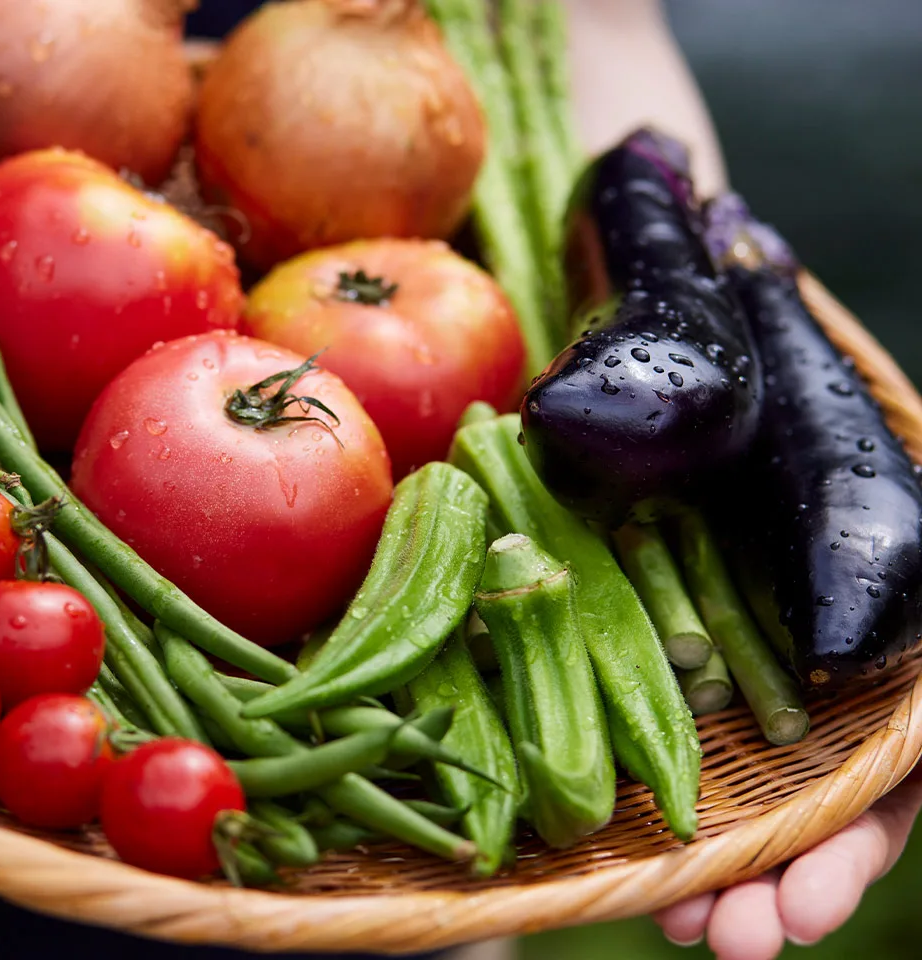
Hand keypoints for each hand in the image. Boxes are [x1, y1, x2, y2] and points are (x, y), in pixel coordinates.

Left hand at [563, 4, 921, 953]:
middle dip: (815, 855)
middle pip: (858, 754)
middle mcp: (829, 592)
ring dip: (745, 863)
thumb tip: (632, 481)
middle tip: (751, 936)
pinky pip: (688, 737)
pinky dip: (663, 806)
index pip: (907, 688)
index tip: (806, 868)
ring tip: (703, 935)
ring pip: (778, 766)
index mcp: (875, 527)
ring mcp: (752, 622)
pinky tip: (617, 871)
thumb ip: (681, 380)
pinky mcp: (676, 636)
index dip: (872, 794)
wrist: (641, 277)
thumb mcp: (695, 319)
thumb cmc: (689, 294)